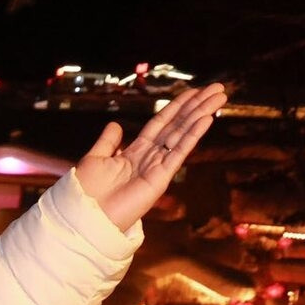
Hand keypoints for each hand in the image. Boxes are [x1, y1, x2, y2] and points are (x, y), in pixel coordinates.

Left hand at [72, 83, 227, 231]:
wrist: (85, 216)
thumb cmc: (86, 192)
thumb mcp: (94, 159)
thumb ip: (107, 142)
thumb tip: (115, 124)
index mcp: (135, 152)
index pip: (161, 123)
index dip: (177, 106)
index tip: (194, 91)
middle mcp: (150, 157)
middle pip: (177, 125)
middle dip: (197, 106)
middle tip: (218, 88)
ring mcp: (157, 167)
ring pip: (182, 134)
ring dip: (201, 114)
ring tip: (219, 97)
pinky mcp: (161, 178)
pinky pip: (179, 152)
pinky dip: (193, 135)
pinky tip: (207, 119)